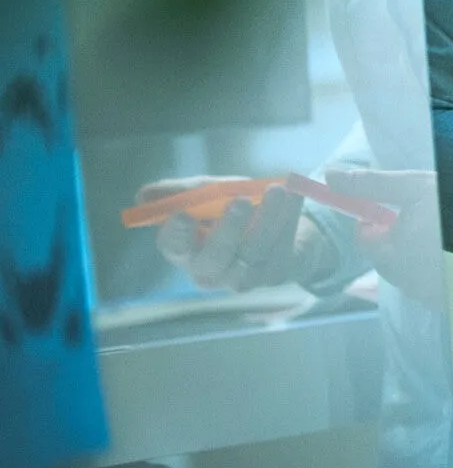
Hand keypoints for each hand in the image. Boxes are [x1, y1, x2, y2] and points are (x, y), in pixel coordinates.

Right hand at [138, 176, 308, 290]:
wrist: (281, 221)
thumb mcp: (208, 194)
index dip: (176, 234)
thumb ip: (181, 193)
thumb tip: (143, 195)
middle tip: (240, 201)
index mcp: (185, 250)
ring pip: (253, 253)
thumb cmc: (233, 208)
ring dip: (267, 219)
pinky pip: (281, 248)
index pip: (174, 247)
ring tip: (277, 190)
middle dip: (227, 229)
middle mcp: (209, 271)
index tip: (182, 213)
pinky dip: (289, 219)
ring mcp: (243, 277)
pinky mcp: (274, 274)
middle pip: (215, 258)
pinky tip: (294, 195)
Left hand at [324, 169, 445, 305]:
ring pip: (406, 272)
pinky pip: (427, 286)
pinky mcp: (448, 300)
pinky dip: (433, 271)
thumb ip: (371, 185)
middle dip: (395, 239)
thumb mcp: (414, 187)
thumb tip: (328, 175)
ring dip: (414, 255)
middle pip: (384, 258)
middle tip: (422, 218)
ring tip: (441, 234)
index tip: (394, 209)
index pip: (364, 240)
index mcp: (394, 252)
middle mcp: (407, 279)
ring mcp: (428, 293)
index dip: (374, 221)